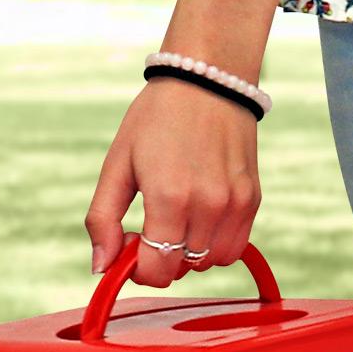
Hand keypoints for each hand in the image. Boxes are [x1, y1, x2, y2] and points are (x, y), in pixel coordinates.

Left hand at [85, 77, 262, 289]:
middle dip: (161, 258)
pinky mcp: (251, 200)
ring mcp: (233, 205)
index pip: (157, 271)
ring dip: (189, 253)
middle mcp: (206, 206)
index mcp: (168, 197)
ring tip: (179, 219)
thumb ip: (103, 219)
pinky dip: (214, 244)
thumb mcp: (117, 164)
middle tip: (152, 224)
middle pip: (181, 269)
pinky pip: (233, 248)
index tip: (132, 243)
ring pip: (208, 264)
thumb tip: (101, 268)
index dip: (139, 268)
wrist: (207, 80)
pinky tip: (201, 216)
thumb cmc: (155, 119)